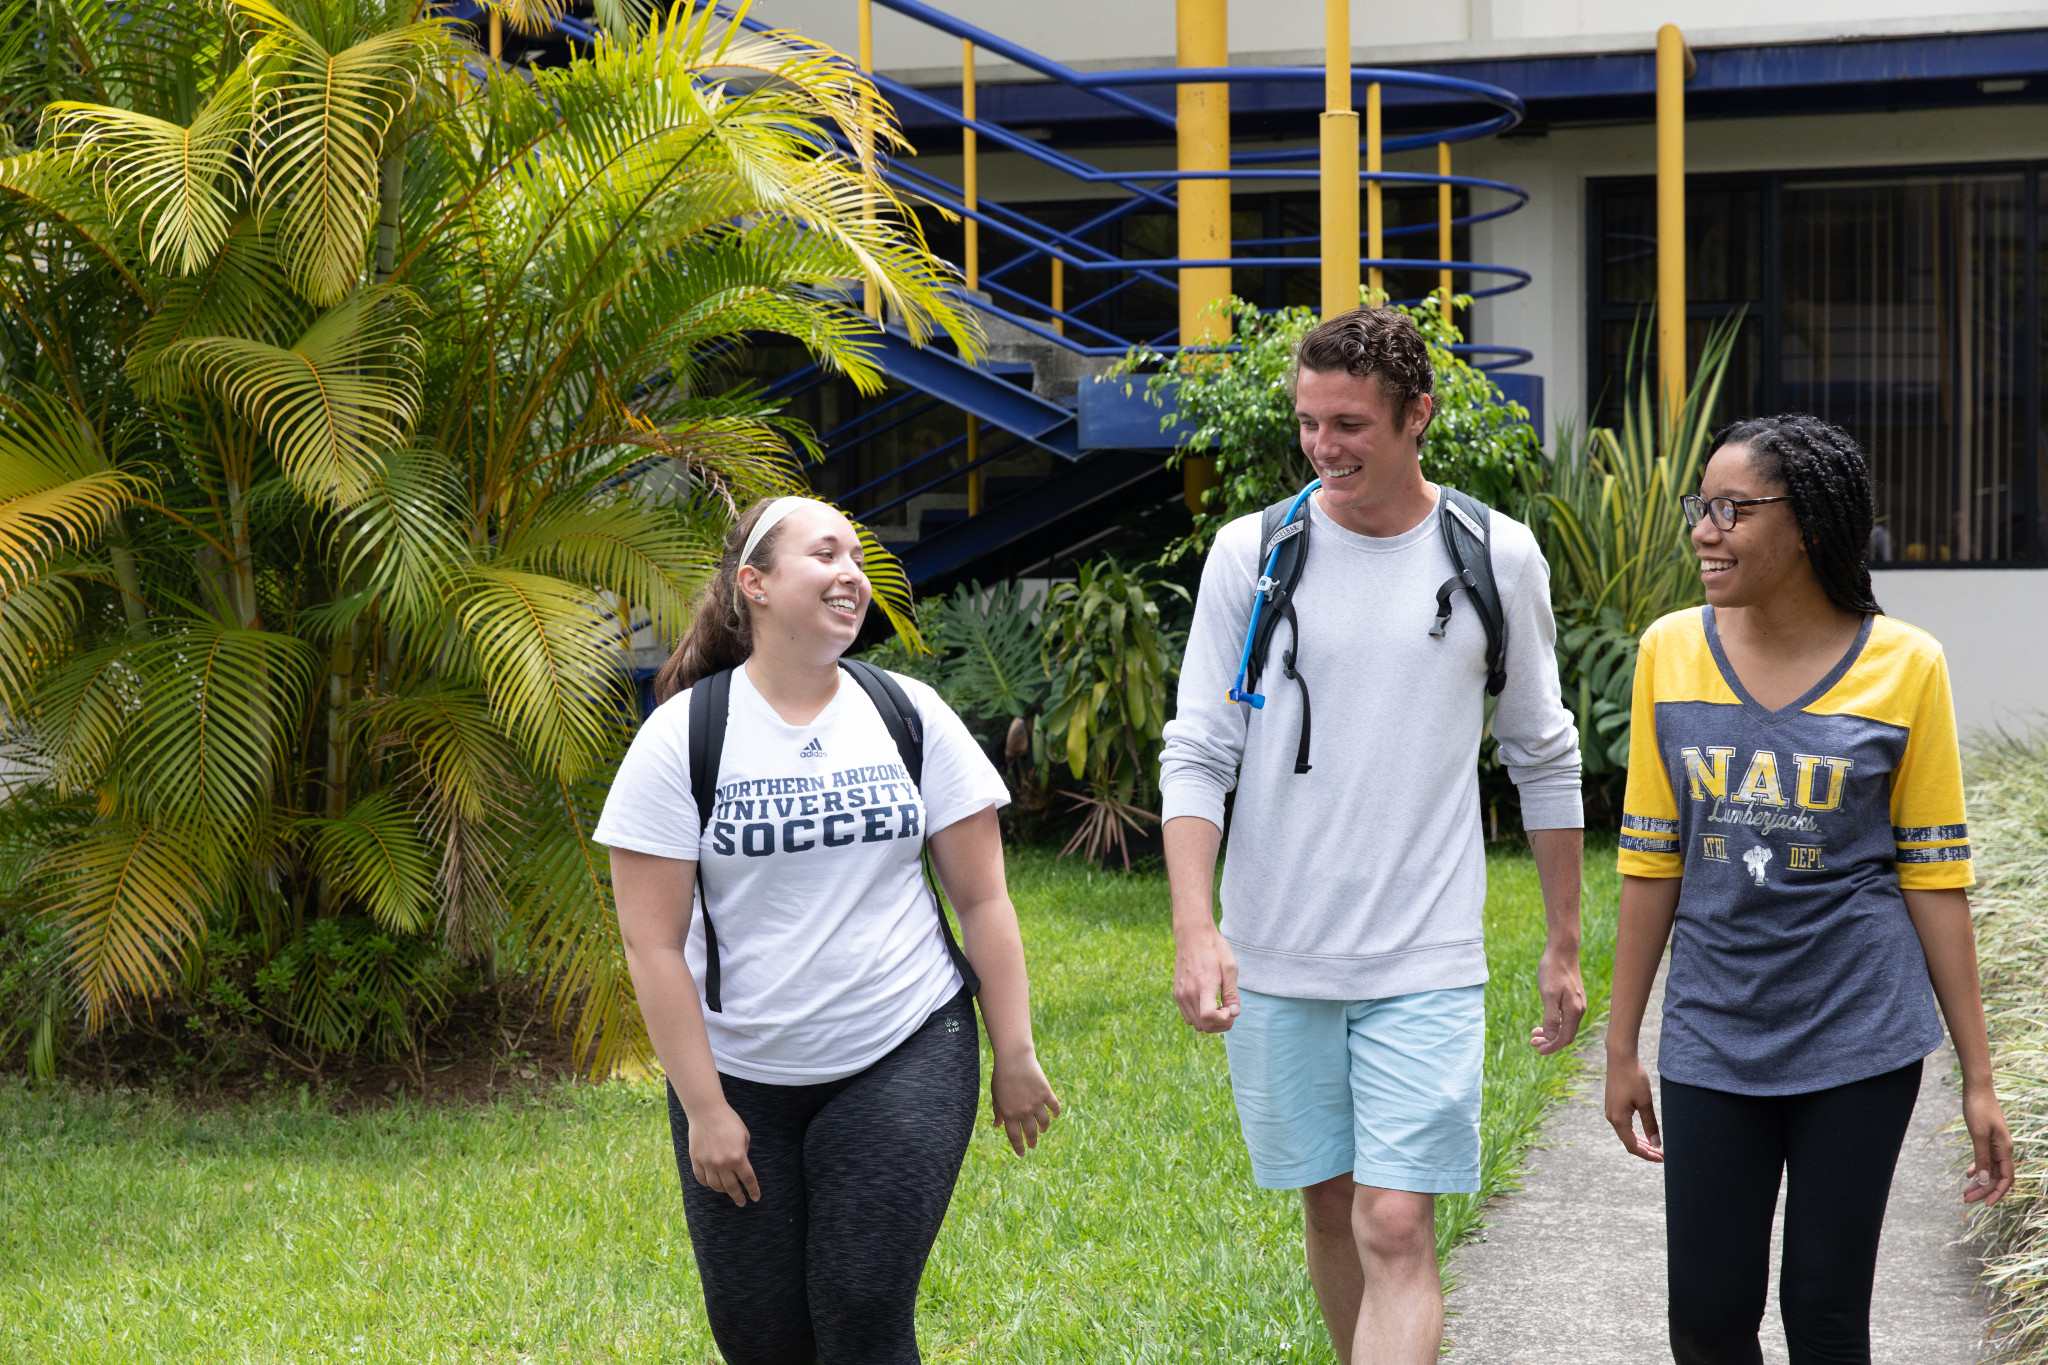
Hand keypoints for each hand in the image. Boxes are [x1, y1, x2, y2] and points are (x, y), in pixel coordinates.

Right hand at [688, 1101, 760, 1206]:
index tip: (755, 1198)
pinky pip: (702, 1179)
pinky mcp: (696, 1160)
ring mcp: (708, 1163)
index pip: (748, 1180)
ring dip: (723, 1191)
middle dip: (738, 1197)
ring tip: (728, 1191)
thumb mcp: (744, 1136)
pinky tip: (713, 1184)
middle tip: (742, 1202)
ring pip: (716, 1186)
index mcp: (738, 1157)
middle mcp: (723, 1163)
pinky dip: (708, 1184)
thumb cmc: (729, 1121)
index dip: (753, 1190)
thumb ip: (744, 1154)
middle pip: (732, 1187)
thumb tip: (741, 1168)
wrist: (707, 1111)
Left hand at [991, 1050, 1061, 1155]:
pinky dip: (1056, 1113)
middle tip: (1033, 1145)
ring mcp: (1036, 1103)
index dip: (1019, 1147)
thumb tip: (997, 1125)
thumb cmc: (1001, 1077)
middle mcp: (1023, 1111)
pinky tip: (1054, 1116)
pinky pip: (1054, 1107)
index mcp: (1009, 1114)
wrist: (1013, 1059)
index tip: (1022, 1153)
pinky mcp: (1046, 1093)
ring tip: (1042, 1130)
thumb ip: (998, 1112)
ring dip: (1044, 1129)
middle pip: (1031, 1133)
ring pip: (1044, 1123)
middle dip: (1032, 1141)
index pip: (1015, 1137)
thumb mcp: (996, 1096)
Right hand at [1172, 921, 1239, 1032]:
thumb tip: (1234, 1013)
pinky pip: (1187, 1016)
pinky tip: (1208, 1003)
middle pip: (1203, 1026)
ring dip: (1209, 1022)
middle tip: (1228, 1010)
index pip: (1209, 1017)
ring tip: (1219, 1007)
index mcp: (1204, 985)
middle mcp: (1189, 993)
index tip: (1230, 1009)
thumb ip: (1232, 993)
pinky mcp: (1177, 993)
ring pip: (1195, 1024)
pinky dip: (1199, 1017)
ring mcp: (1181, 994)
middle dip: (1219, 1024)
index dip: (1223, 1020)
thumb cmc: (1214, 949)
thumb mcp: (1230, 967)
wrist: (1192, 936)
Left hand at [1529, 945, 1586, 1054]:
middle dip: (1550, 1042)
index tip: (1538, 1050)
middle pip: (1566, 1034)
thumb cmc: (1553, 971)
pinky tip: (1544, 1020)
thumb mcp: (1548, 995)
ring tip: (1534, 1034)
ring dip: (1551, 1032)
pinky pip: (1566, 1017)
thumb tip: (1551, 1037)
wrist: (1562, 950)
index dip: (1552, 1047)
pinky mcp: (1574, 997)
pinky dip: (1555, 1022)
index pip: (1564, 1038)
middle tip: (1532, 1043)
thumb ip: (1550, 1017)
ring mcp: (1578, 1003)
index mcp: (1574, 1011)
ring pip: (1565, 1025)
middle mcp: (1579, 1009)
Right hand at [1605, 1054, 1662, 1162]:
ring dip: (1641, 1141)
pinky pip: (1623, 1124)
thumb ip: (1650, 1124)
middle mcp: (1611, 1117)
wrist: (1620, 1057)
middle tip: (1662, 1154)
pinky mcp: (1613, 1104)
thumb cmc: (1633, 1078)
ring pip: (1626, 1133)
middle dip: (1646, 1149)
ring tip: (1656, 1145)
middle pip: (1628, 1141)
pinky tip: (1644, 1130)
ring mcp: (1610, 1110)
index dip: (1647, 1155)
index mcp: (1619, 1120)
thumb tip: (1656, 1144)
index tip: (1662, 1158)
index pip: (1633, 1146)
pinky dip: (1635, 1131)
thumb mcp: (1645, 1102)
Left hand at [1961, 1082, 2014, 1206]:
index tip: (1986, 1204)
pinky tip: (1968, 1175)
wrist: (1977, 1089)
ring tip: (1964, 1193)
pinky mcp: (1987, 1139)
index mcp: (2004, 1149)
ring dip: (1979, 1182)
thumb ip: (1981, 1157)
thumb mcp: (1978, 1134)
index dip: (1997, 1193)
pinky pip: (1985, 1159)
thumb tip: (1983, 1181)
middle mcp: (2003, 1149)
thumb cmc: (1978, 1108)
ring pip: (1990, 1170)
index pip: (2006, 1178)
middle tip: (1966, 1200)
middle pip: (1996, 1177)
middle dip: (1983, 1190)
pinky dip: (1977, 1168)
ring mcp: (1996, 1145)